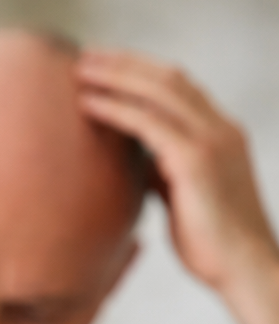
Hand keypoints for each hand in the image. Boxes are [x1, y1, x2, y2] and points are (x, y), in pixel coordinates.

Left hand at [78, 49, 278, 298]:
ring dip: (116, 76)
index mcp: (222, 133)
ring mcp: (212, 141)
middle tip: (84, 55)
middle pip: (169, 77)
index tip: (106, 64)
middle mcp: (221, 129)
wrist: (244, 268)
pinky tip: (88, 104)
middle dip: (125, 63)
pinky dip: (116, 109)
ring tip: (79, 70)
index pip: (181, 87)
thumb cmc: (211, 242)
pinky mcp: (195, 161)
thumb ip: (164, 170)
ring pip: (160, 91)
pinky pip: (149, 123)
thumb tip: (135, 161)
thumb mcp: (184, 195)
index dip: (142, 71)